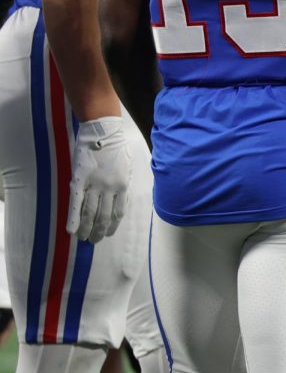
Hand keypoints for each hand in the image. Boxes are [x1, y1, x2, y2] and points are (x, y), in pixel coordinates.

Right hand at [67, 116, 131, 242]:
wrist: (103, 132)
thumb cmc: (117, 148)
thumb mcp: (127, 167)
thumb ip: (124, 183)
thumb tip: (123, 198)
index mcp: (123, 185)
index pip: (119, 212)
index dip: (113, 225)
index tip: (109, 234)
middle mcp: (110, 189)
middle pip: (104, 216)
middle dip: (99, 231)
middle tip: (94, 241)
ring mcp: (95, 185)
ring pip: (90, 213)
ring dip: (86, 228)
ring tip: (83, 238)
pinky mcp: (81, 181)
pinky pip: (76, 203)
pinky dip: (73, 218)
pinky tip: (71, 230)